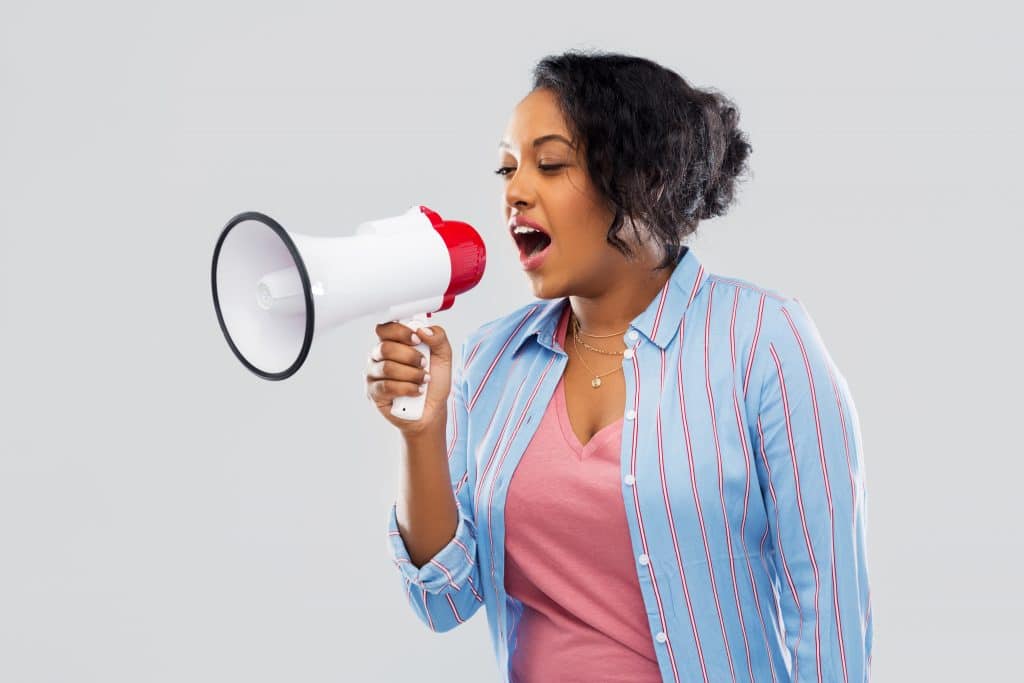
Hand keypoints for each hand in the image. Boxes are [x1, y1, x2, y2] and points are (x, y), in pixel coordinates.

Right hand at [365, 321, 451, 436]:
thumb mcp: (444, 356)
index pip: (385, 328)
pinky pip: (387, 387)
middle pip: (386, 348)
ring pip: (387, 368)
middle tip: (424, 364)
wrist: (433, 408)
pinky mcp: (374, 393)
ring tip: (423, 380)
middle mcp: (379, 356)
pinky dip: (407, 388)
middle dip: (410, 357)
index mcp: (393, 342)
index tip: (417, 340)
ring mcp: (374, 374)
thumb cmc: (434, 381)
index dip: (400, 332)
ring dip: (411, 375)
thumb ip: (438, 337)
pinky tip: (417, 391)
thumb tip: (422, 330)